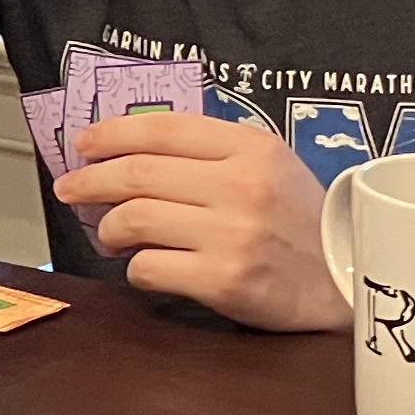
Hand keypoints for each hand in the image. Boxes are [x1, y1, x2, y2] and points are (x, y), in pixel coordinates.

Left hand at [52, 111, 347, 330]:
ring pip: (135, 218)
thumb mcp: (270, 167)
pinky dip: (135, 267)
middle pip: (138, 173)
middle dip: (91, 180)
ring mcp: (232, 234)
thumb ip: (211, 153)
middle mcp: (242, 185)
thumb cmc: (299, 224)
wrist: (344, 284)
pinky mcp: (223, 280)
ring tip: (109, 233)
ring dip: (109, 227)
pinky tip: (144, 266)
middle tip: (70, 189)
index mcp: (252, 148)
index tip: (82, 144)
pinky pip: (149, 267)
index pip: (162, 129)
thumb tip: (130, 150)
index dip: (111, 134)